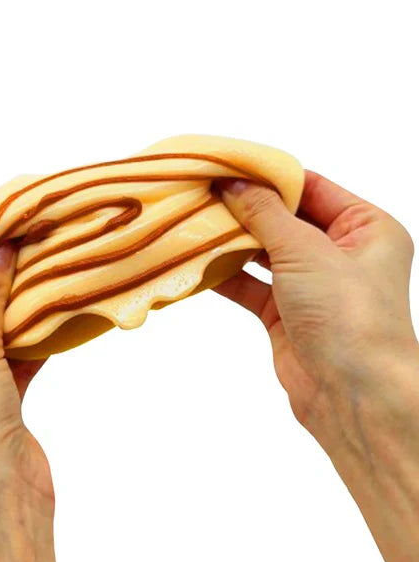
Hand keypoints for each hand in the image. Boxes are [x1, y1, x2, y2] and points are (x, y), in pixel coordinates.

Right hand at [215, 172, 418, 561]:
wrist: (352, 395)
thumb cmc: (349, 316)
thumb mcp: (306, 251)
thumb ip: (266, 214)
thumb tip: (233, 184)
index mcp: (365, 228)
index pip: (310, 188)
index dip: (269, 176)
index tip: (229, 166)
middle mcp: (341, 254)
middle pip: (284, 219)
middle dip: (245, 210)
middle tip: (203, 193)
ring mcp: (311, 285)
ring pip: (264, 253)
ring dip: (232, 242)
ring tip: (195, 223)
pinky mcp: (286, 313)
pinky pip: (251, 285)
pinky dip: (227, 275)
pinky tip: (199, 262)